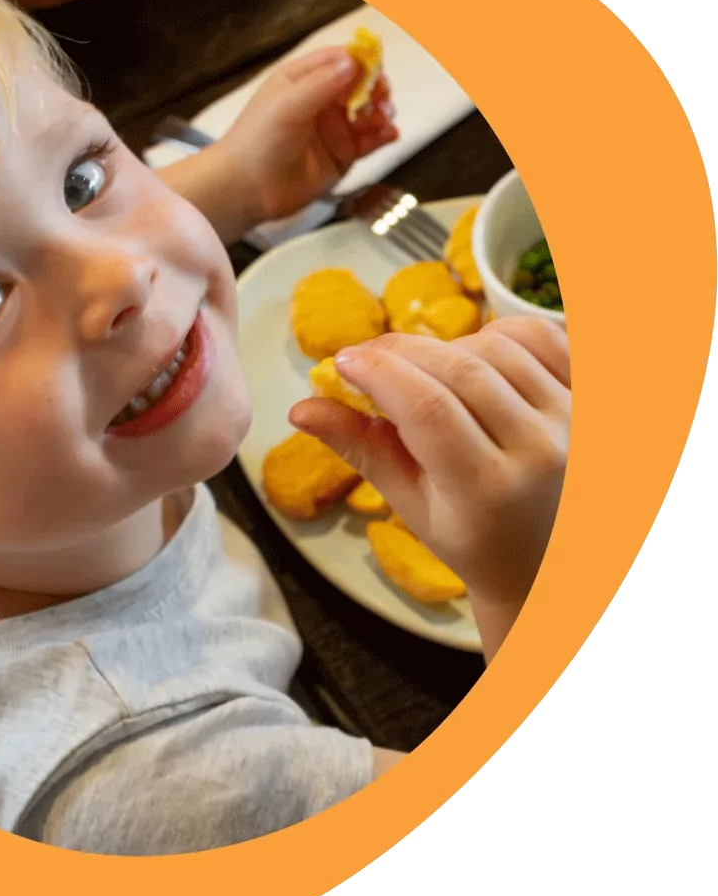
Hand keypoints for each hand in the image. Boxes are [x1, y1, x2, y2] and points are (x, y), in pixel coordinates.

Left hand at [219, 47, 398, 226]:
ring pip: (369, 113)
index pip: (341, 60)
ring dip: (382, 112)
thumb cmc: (258, 141)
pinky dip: (383, 136)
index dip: (362, 63)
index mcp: (303, 79)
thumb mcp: (288, 105)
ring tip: (382, 120)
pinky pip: (370, 142)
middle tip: (381, 100)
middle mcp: (321, 100)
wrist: (245, 189)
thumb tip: (355, 62)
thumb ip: (322, 83)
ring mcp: (333, 129)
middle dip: (376, 89)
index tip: (375, 72)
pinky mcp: (342, 156)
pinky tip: (390, 135)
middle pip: (361, 85)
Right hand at [288, 318, 570, 660]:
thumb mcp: (410, 505)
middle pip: (458, 370)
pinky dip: (497, 332)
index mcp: (487, 490)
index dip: (377, 373)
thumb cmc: (473, 540)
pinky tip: (470, 352)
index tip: (342, 362)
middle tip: (365, 357)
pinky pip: (541, 336)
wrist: (551, 563)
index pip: (424, 408)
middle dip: (399, 352)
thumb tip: (299, 408)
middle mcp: (542, 451)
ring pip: (496, 347)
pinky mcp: (596, 398)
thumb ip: (359, 450)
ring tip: (418, 369)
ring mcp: (578, 421)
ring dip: (444, 346)